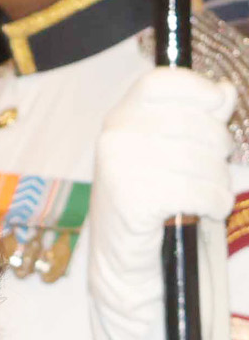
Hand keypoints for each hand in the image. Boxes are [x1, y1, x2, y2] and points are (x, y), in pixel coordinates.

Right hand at [88, 65, 236, 333]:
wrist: (122, 256)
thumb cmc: (148, 196)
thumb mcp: (168, 148)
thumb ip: (196, 115)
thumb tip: (225, 91)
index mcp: (121, 116)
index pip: (164, 82)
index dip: (199, 90)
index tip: (218, 107)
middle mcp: (115, 136)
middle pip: (194, 122)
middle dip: (220, 146)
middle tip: (218, 166)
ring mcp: (120, 168)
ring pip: (200, 159)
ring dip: (220, 180)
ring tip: (214, 193)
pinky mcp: (133, 201)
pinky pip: (196, 191)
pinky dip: (215, 202)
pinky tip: (211, 209)